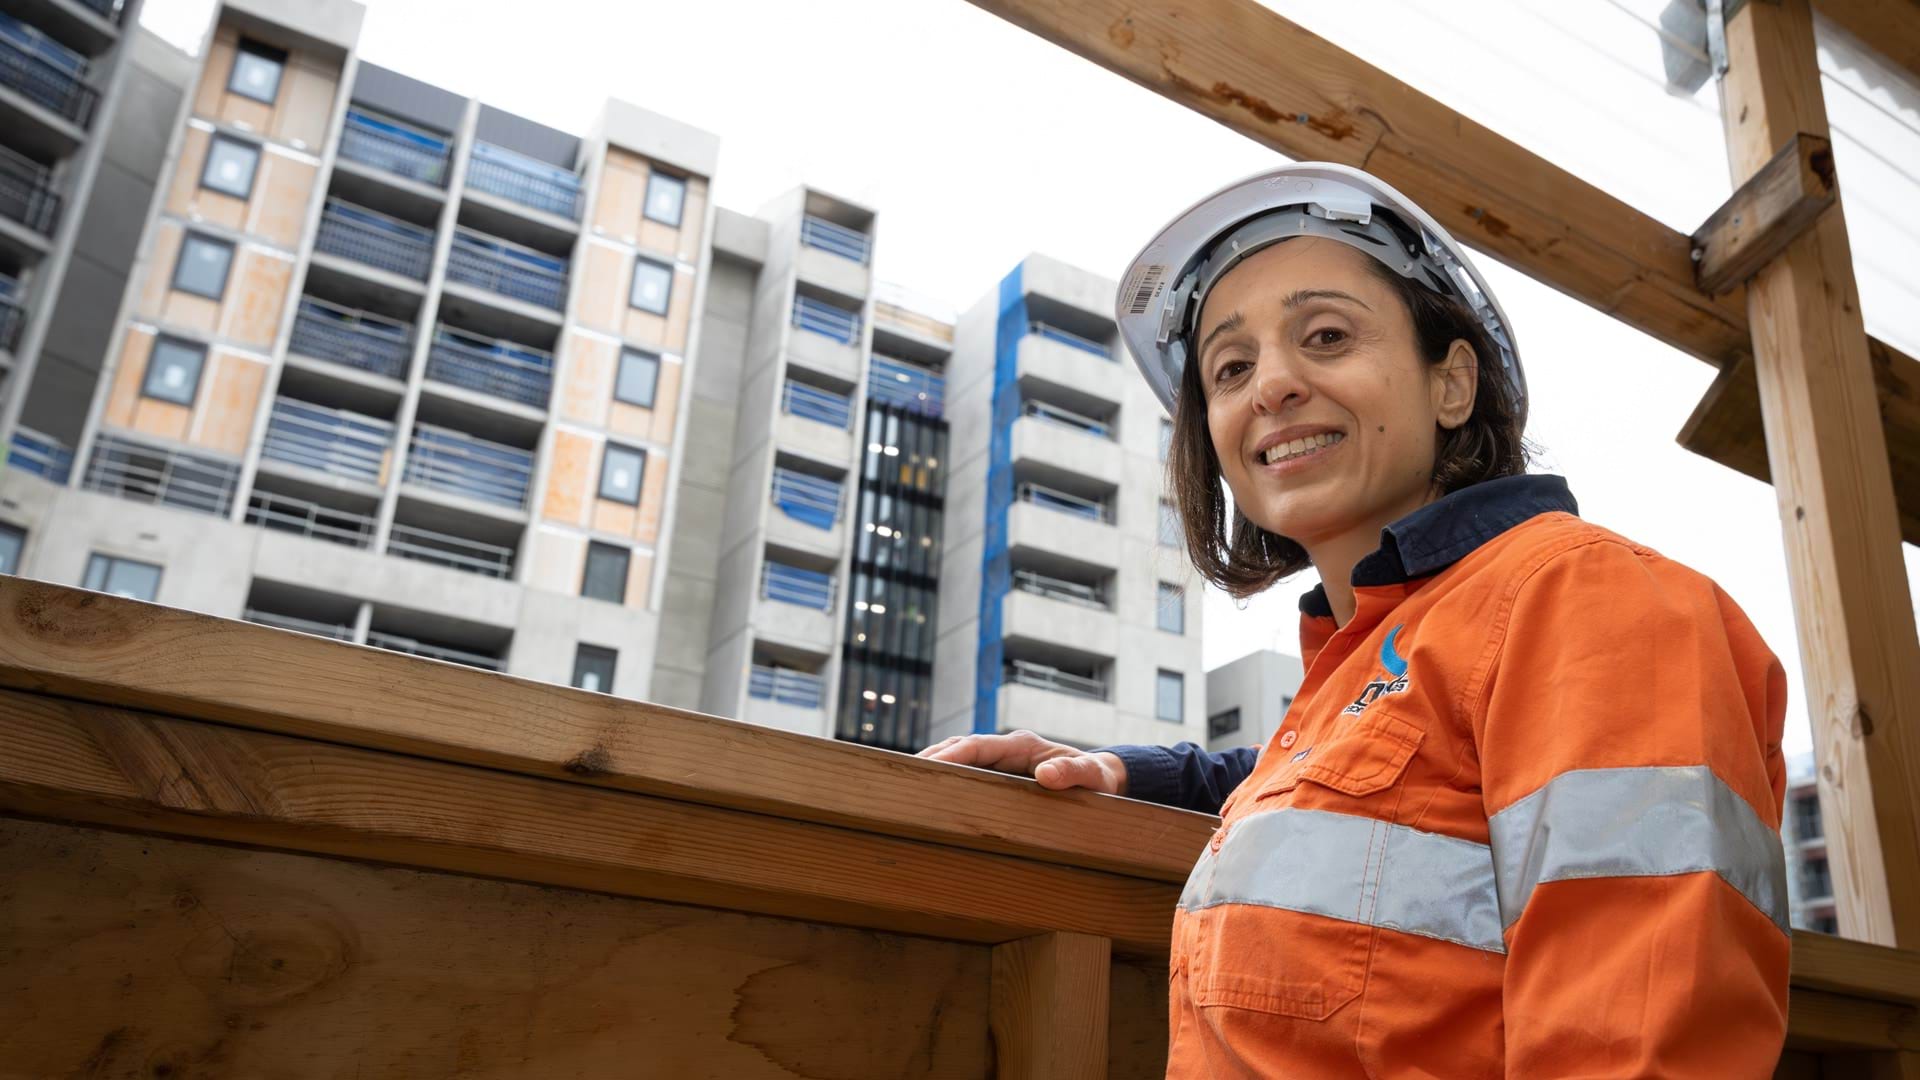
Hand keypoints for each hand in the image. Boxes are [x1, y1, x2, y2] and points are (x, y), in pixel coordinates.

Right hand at [916, 729, 1128, 795]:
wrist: (1102, 777)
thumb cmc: (1098, 779)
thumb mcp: (1093, 778)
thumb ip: (1073, 774)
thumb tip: (1045, 776)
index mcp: (1022, 744)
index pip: (977, 746)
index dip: (952, 756)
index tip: (929, 766)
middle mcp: (1007, 746)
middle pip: (960, 746)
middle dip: (932, 758)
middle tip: (902, 774)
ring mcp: (1001, 758)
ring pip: (959, 756)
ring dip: (935, 765)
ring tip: (905, 782)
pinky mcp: (998, 771)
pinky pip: (966, 770)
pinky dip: (946, 775)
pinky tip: (929, 791)